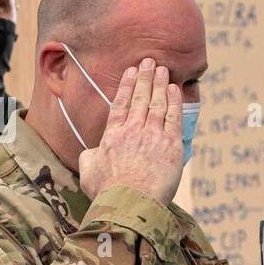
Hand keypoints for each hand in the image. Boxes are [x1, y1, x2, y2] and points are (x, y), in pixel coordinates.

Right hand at [79, 57, 183, 203]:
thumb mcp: (88, 172)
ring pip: (157, 103)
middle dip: (145, 77)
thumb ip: (90, 158)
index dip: (127, 86)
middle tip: (149, 62)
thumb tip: (92, 152)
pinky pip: (174, 117)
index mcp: (112, 136)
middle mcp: (132, 131)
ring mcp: (152, 136)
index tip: (131, 72)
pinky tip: (175, 89)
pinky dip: (174, 101)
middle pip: (140, 98)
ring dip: (160, 84)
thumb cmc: (107, 193)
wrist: (129, 203)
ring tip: (163, 69)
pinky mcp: (170, 145)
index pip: (120, 104)